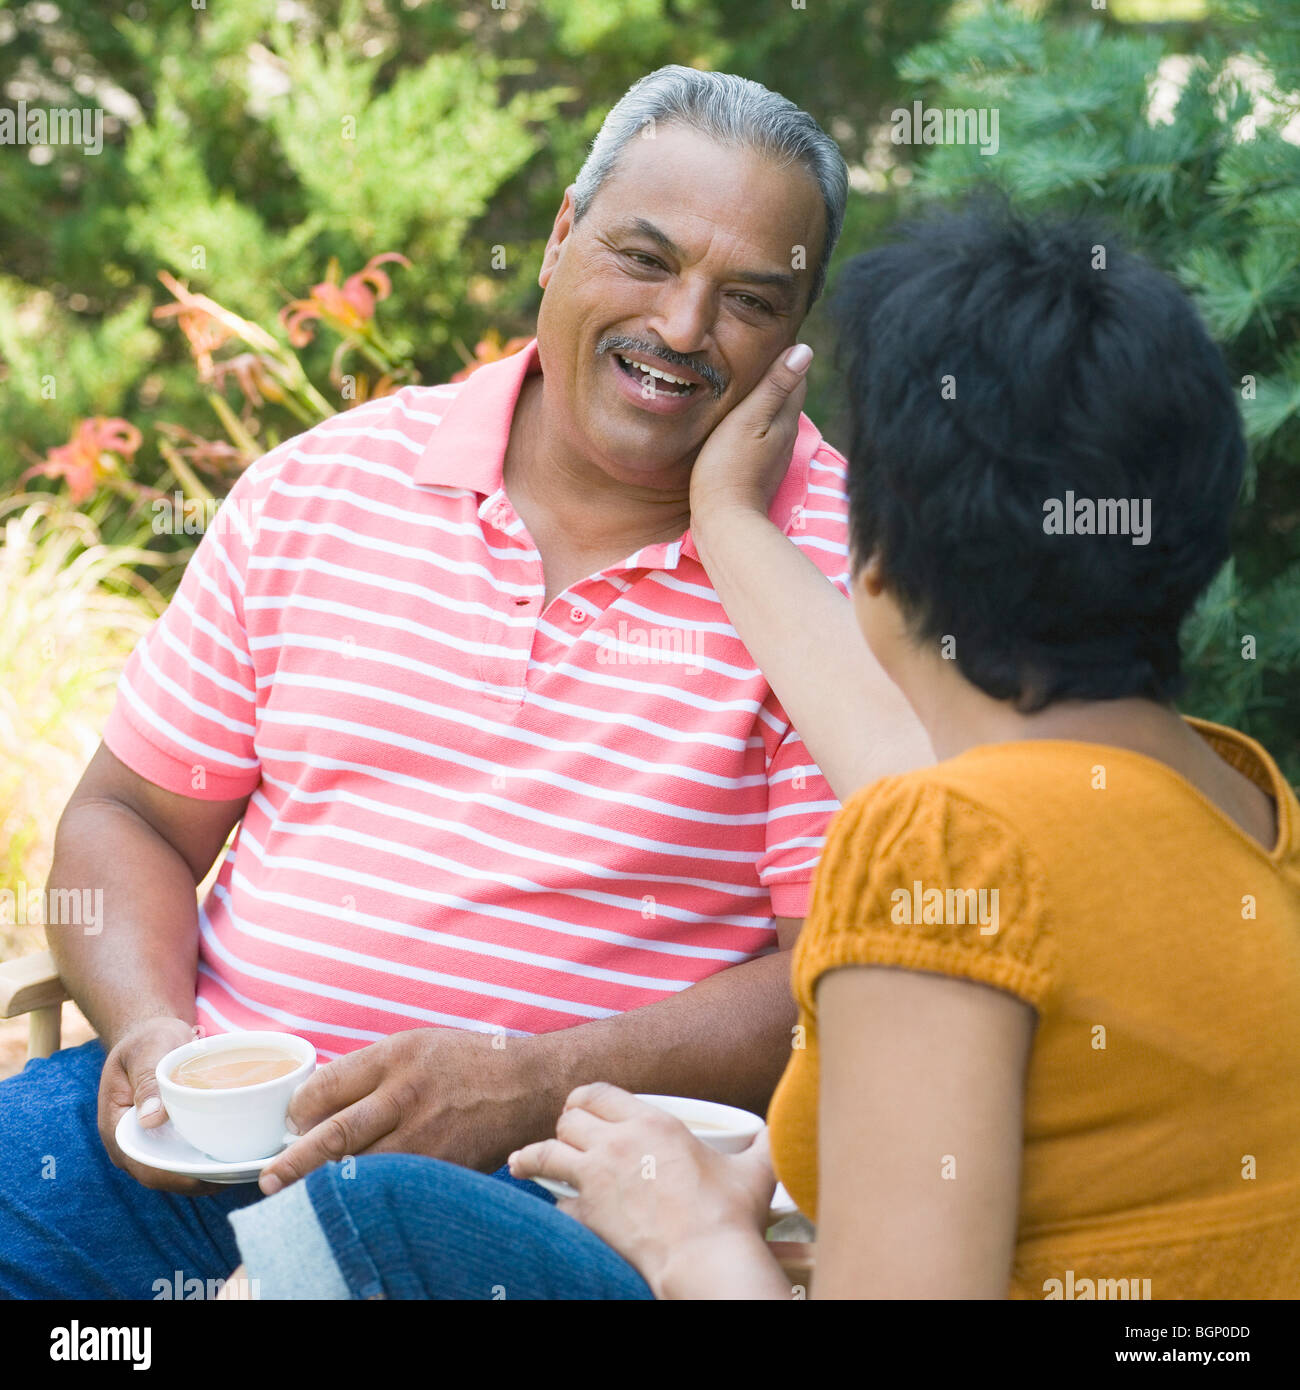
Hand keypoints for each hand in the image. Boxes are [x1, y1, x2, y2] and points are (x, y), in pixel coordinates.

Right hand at [99, 1015, 224, 1193]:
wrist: (151, 1034)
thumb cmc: (147, 1038)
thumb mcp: (147, 1050)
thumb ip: (147, 1081)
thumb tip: (149, 1120)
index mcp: (117, 1127)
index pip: (142, 1165)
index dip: (174, 1177)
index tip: (208, 1176)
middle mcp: (132, 1143)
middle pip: (163, 1175)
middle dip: (197, 1181)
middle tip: (236, 1176)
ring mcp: (149, 1142)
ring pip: (177, 1170)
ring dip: (206, 1174)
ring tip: (243, 1170)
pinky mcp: (167, 1136)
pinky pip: (186, 1155)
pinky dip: (208, 1158)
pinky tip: (237, 1155)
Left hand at [258, 1027, 551, 1193]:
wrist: (530, 1085)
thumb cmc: (469, 1062)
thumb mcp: (417, 1045)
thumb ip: (370, 1071)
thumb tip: (317, 1104)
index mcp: (397, 1055)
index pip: (328, 1085)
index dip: (300, 1109)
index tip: (291, 1123)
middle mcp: (407, 1093)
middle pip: (335, 1135)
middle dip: (294, 1162)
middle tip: (269, 1179)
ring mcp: (426, 1135)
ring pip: (360, 1170)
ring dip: (324, 1186)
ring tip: (297, 1199)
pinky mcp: (443, 1167)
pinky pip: (396, 1186)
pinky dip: (370, 1195)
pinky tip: (353, 1201)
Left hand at [507, 1083, 777, 1297]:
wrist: (706, 1259)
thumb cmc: (730, 1215)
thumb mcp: (756, 1170)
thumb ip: (763, 1145)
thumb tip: (780, 1133)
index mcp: (653, 1122)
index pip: (599, 1093)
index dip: (586, 1098)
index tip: (583, 1106)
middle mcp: (617, 1142)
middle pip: (569, 1118)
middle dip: (566, 1124)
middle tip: (567, 1135)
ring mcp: (596, 1178)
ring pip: (547, 1153)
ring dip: (536, 1156)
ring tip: (523, 1162)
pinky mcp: (586, 1215)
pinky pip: (556, 1203)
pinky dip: (555, 1205)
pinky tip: (556, 1209)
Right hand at [689, 342, 812, 526]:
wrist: (722, 521)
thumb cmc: (729, 467)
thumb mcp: (748, 419)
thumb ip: (774, 386)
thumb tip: (805, 350)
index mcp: (787, 420)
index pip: (797, 377)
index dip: (786, 356)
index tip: (770, 336)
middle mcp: (786, 437)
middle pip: (787, 397)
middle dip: (777, 376)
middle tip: (756, 354)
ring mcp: (773, 456)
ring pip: (774, 417)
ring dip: (764, 400)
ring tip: (745, 382)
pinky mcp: (758, 470)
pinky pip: (761, 436)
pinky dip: (754, 422)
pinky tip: (739, 420)